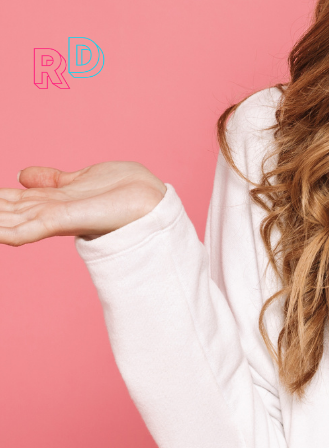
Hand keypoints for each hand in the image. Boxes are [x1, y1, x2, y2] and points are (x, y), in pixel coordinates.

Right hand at [0, 162, 166, 246]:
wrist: (153, 200)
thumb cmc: (123, 190)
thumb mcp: (78, 180)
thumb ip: (50, 181)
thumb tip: (21, 175)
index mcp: (46, 203)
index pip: (5, 203)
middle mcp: (46, 213)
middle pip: (2, 212)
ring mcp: (56, 217)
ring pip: (8, 221)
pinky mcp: (68, 219)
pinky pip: (31, 227)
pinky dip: (8, 230)